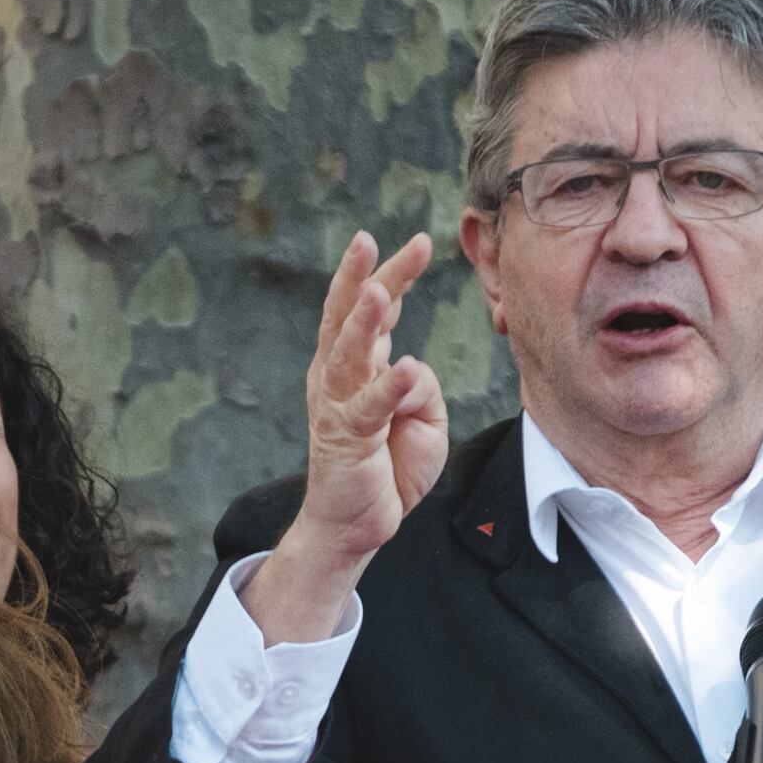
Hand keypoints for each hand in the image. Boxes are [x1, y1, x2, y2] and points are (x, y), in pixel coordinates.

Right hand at [237, 230, 440, 643]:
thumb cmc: (388, 466)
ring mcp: (338, 405)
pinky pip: (370, 407)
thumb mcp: (423, 418)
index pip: (374, 310)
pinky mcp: (347, 438)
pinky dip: (388, 388)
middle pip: (349, 316)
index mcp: (357, 365)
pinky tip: (405, 368)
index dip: (392, 274)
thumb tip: (412, 369)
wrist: (354, 523)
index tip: (415, 241)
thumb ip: (423, 387)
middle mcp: (339, 376)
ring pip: (349, 353)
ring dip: (363, 321)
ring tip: (376, 289)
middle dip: (360, 275)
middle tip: (367, 239)